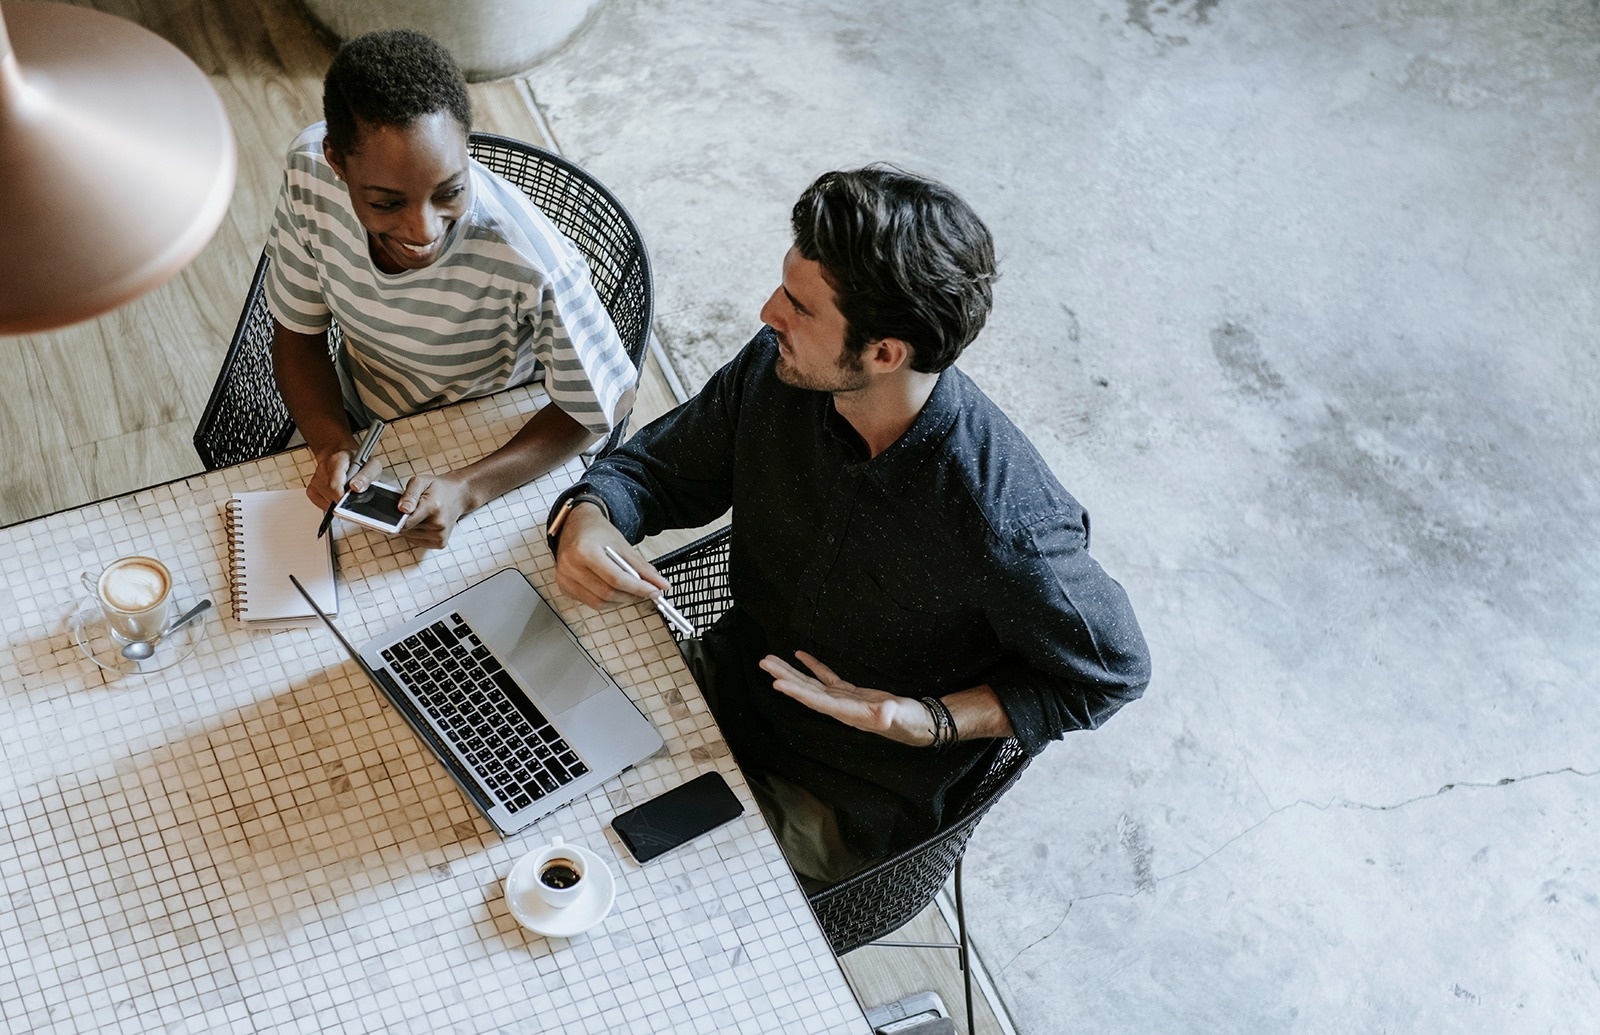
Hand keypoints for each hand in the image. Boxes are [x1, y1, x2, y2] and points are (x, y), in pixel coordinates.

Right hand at [307, 443, 383, 511]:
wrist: (340, 453)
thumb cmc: (357, 460)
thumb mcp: (371, 465)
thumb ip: (367, 476)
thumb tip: (357, 488)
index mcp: (337, 461)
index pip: (335, 484)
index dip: (342, 498)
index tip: (349, 504)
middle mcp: (323, 470)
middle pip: (332, 495)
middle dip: (345, 500)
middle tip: (353, 494)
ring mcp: (316, 480)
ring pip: (327, 502)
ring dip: (339, 501)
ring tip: (346, 490)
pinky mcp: (312, 490)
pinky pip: (322, 504)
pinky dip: (332, 503)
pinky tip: (338, 494)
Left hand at [392, 471, 476, 548]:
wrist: (458, 496)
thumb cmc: (439, 488)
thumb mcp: (421, 482)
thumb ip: (409, 495)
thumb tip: (401, 510)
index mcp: (433, 507)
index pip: (405, 523)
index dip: (396, 519)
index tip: (395, 515)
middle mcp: (438, 524)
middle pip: (406, 530)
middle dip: (404, 520)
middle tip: (414, 509)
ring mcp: (440, 535)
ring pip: (410, 537)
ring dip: (410, 527)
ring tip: (420, 515)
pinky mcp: (440, 543)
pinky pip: (417, 542)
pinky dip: (416, 534)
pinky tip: (424, 523)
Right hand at [553, 502, 669, 607]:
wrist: (575, 526)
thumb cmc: (597, 532)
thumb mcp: (622, 545)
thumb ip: (642, 567)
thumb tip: (660, 584)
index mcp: (585, 550)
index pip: (615, 578)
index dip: (637, 588)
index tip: (654, 592)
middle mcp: (571, 566)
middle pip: (607, 593)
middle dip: (631, 596)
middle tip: (646, 592)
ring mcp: (564, 578)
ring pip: (599, 602)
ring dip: (621, 600)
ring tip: (631, 591)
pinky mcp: (564, 587)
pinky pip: (590, 602)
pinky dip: (607, 600)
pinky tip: (613, 590)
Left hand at [759, 651, 932, 745]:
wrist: (915, 722)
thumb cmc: (907, 720)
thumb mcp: (899, 716)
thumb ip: (890, 714)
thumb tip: (885, 713)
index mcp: (846, 711)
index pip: (816, 700)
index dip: (797, 691)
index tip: (777, 682)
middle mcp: (838, 707)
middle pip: (805, 691)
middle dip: (784, 676)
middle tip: (765, 663)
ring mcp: (842, 699)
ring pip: (811, 683)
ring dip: (791, 671)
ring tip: (772, 660)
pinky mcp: (849, 692)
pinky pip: (826, 677)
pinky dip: (813, 666)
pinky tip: (801, 656)